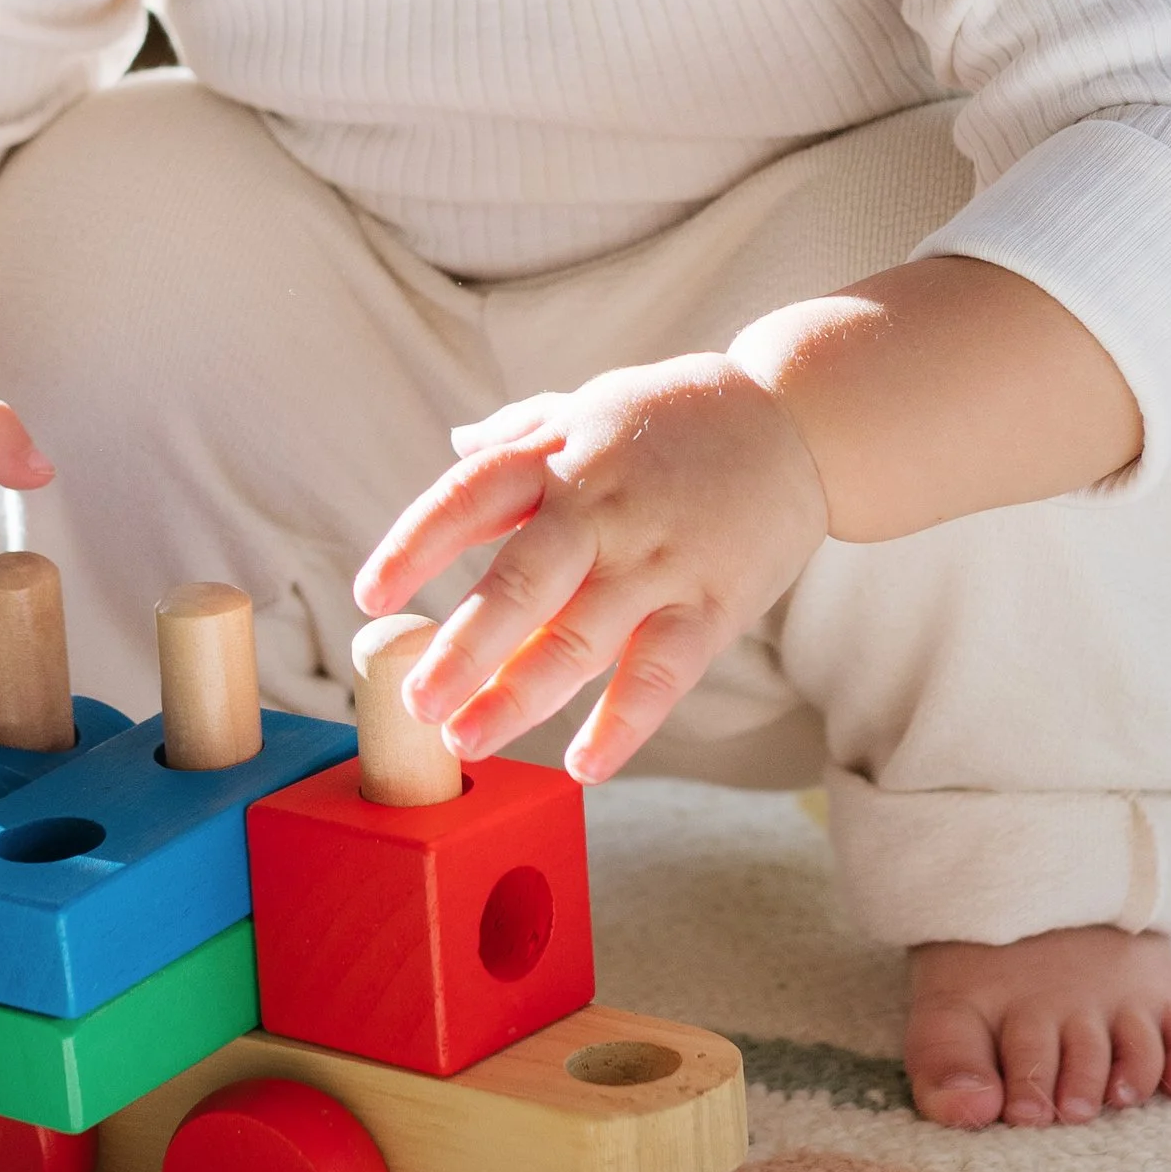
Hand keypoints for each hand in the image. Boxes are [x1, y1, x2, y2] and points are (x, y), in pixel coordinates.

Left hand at [350, 353, 827, 782]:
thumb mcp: (591, 406)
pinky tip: (583, 765)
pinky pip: (661, 673)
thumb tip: (457, 445)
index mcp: (560, 455)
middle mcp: (602, 506)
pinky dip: (623, 722)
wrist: (800, 419)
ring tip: (466, 740)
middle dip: (463, 646)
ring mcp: (659, 557)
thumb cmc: (679, 417)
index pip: (470, 496)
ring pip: (580, 637)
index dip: (416, 544)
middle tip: (415, 701)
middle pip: (520, 580)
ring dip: (520, 695)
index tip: (370, 596)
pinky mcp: (713, 602)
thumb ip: (521, 435)